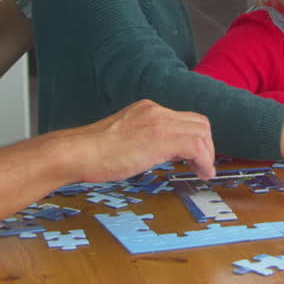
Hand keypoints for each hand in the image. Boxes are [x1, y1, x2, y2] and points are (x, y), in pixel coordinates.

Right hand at [67, 99, 215, 181]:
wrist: (76, 152)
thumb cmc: (91, 152)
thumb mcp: (123, 138)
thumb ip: (142, 140)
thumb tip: (155, 153)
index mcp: (146, 109)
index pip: (184, 119)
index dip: (196, 137)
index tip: (196, 155)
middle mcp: (156, 110)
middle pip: (199, 122)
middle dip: (206, 145)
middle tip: (203, 165)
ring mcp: (159, 122)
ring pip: (202, 132)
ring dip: (207, 154)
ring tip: (203, 172)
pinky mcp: (161, 137)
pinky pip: (197, 146)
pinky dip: (205, 161)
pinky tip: (201, 173)